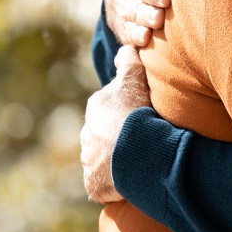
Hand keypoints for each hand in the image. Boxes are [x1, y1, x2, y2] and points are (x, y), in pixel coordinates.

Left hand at [80, 46, 151, 202]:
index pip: (112, 107)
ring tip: (139, 163)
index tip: (144, 118)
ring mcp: (89, 160)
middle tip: (144, 141)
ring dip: (117, 161)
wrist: (138, 152)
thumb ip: (129, 61)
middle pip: (105, 133)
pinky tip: (132, 181)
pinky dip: (115, 183)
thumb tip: (124, 48)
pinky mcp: (93, 183)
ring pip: (103, 158)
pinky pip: (103, 183)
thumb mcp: (135, 80)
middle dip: (120, 137)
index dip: (130, 112)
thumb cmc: (138, 114)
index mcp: (97, 107)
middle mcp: (87, 133)